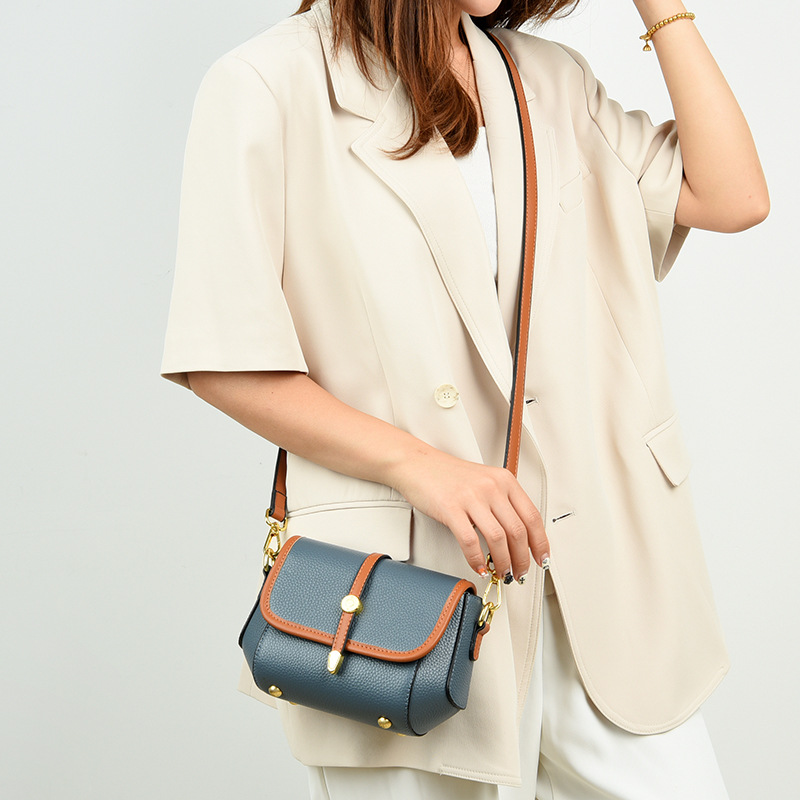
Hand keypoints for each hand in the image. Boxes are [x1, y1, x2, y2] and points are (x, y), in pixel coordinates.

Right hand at [388, 446, 549, 582]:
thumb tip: (517, 537)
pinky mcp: (451, 508)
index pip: (532, 516)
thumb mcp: (484, 481)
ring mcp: (471, 497)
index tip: (541, 559)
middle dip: (521, 559)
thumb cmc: (449, 475)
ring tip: (502, 573)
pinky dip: (476, 560)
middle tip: (519, 573)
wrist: (418, 463)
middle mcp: (491, 487)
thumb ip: (502, 503)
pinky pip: (470, 541)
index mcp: (504, 480)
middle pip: (518, 531)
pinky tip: (479, 567)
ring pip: (498, 539)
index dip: (540, 543)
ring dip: (503, 562)